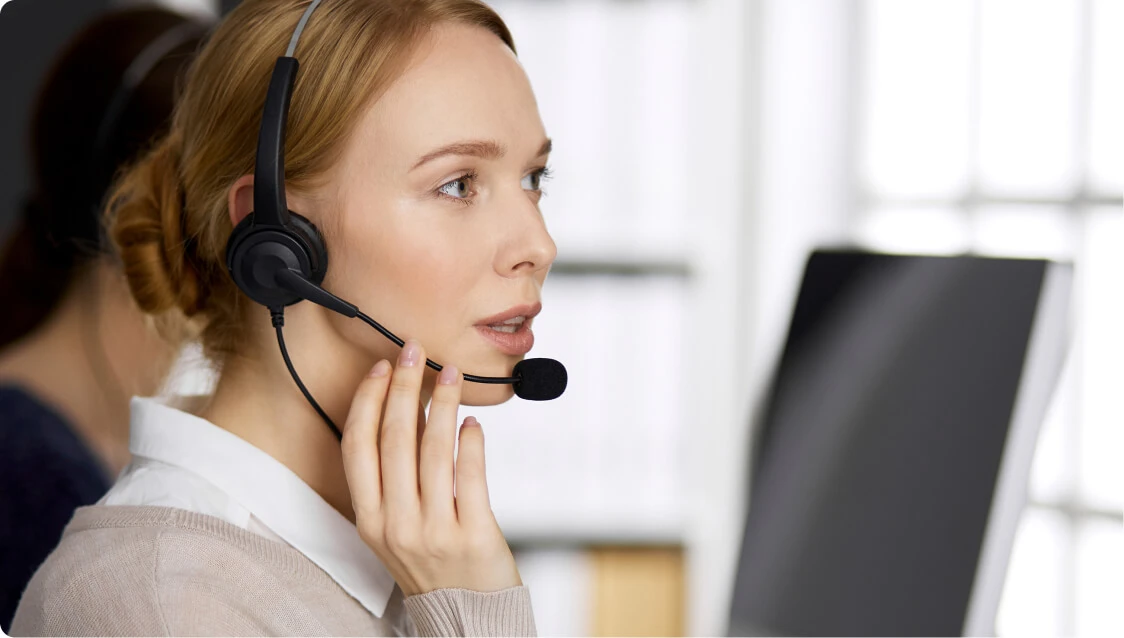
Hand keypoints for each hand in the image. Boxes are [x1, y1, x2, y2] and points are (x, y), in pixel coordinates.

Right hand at [341, 339, 521, 595]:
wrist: (467, 617)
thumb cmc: (432, 565)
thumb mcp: (396, 528)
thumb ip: (395, 479)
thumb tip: (410, 411)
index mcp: (370, 520)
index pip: (358, 446)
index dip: (368, 401)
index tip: (382, 369)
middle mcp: (396, 524)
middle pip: (394, 439)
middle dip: (405, 387)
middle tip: (416, 353)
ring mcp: (434, 530)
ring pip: (433, 450)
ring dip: (442, 404)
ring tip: (450, 376)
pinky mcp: (473, 534)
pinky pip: (471, 474)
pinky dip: (471, 442)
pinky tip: (473, 423)